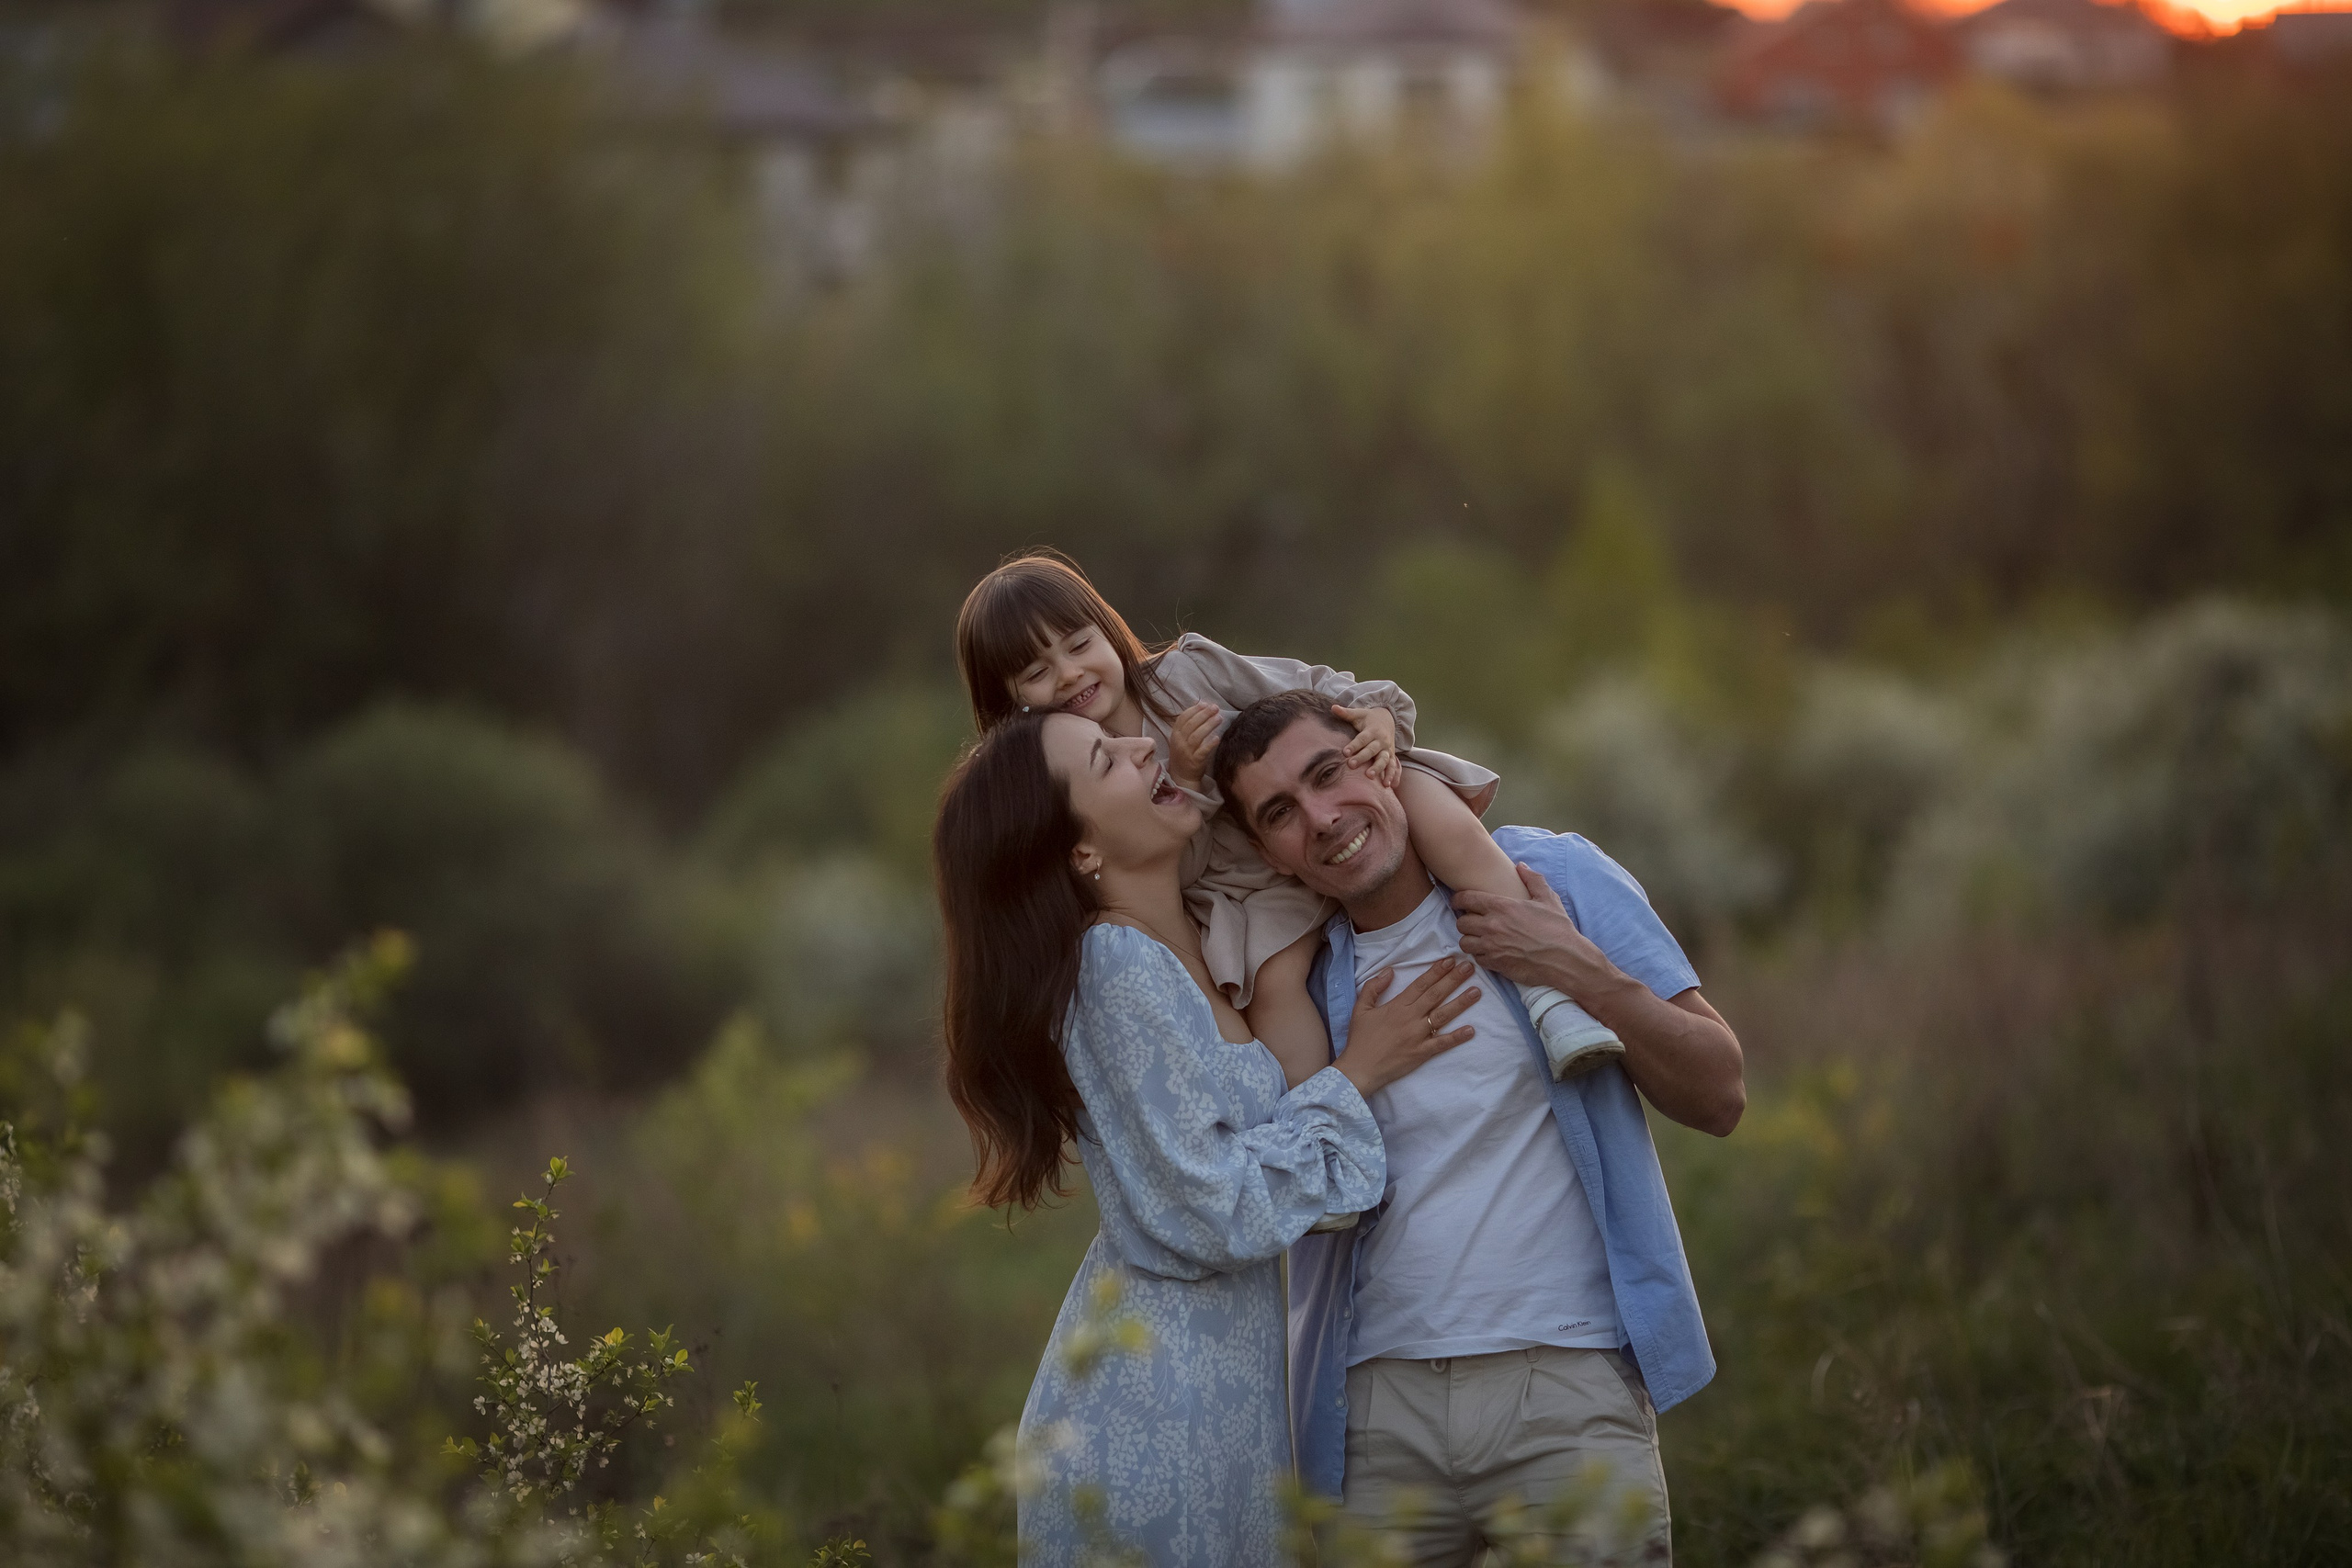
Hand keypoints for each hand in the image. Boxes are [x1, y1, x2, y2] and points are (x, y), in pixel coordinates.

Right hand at [1168, 701, 1221, 790]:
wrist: (1182, 777)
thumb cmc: (1183, 755)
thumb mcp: (1181, 739)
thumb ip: (1188, 725)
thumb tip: (1200, 706)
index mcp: (1175, 735)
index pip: (1183, 718)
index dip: (1194, 709)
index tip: (1205, 703)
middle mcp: (1179, 742)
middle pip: (1191, 725)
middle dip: (1204, 714)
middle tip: (1215, 708)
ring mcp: (1186, 752)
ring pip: (1197, 736)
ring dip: (1208, 725)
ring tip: (1219, 718)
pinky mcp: (1195, 762)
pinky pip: (1203, 751)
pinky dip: (1210, 744)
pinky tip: (1218, 737)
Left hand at [1333, 704, 1401, 787]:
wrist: (1388, 719)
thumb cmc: (1369, 718)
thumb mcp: (1359, 714)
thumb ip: (1346, 713)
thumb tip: (1333, 707)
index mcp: (1372, 730)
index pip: (1362, 738)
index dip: (1354, 745)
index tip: (1344, 752)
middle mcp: (1381, 740)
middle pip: (1371, 750)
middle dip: (1362, 758)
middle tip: (1351, 765)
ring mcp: (1387, 749)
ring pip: (1383, 759)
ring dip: (1378, 768)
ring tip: (1370, 776)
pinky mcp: (1391, 756)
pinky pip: (1393, 767)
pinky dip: (1392, 775)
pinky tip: (1388, 785)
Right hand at [1336, 956, 1479, 1097]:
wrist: (1359, 1068)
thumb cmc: (1360, 1039)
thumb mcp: (1361, 1008)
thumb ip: (1373, 987)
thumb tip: (1389, 970)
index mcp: (1397, 1006)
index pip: (1421, 984)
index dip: (1436, 971)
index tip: (1450, 960)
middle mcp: (1410, 1018)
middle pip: (1436, 995)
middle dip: (1454, 979)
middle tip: (1470, 967)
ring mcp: (1417, 1035)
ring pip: (1443, 1015)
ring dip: (1461, 1003)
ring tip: (1477, 991)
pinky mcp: (1421, 1053)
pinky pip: (1442, 1043)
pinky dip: (1457, 1037)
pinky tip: (1471, 1030)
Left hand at [1452, 864, 1624, 1000]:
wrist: (1565, 959)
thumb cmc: (1558, 928)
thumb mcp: (1548, 899)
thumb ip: (1532, 880)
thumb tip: (1521, 866)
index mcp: (1502, 907)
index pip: (1467, 898)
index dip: (1459, 899)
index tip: (1459, 901)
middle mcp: (1492, 926)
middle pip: (1461, 922)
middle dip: (1465, 920)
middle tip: (1473, 921)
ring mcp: (1492, 947)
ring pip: (1464, 942)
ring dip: (1470, 939)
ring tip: (1479, 938)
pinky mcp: (1495, 964)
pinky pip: (1476, 958)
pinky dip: (1480, 955)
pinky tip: (1490, 952)